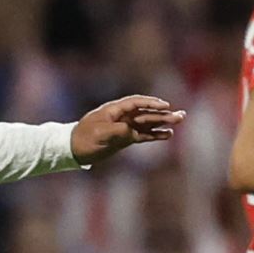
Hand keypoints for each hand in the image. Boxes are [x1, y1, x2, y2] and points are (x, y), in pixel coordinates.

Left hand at [70, 95, 185, 164]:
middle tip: (181, 115)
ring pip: (147, 123)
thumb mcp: (99, 134)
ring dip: (163, 122)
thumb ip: (116, 131)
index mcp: (114, 110)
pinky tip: (167, 134)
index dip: (151, 104)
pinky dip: (155, 134)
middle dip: (163, 114)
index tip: (165, 106)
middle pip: (146, 113)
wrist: (72, 149)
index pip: (136, 103)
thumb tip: (132, 132)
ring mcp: (124, 127)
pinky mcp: (125, 138)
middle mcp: (121, 117)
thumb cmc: (83, 139)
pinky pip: (143, 134)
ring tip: (179, 121)